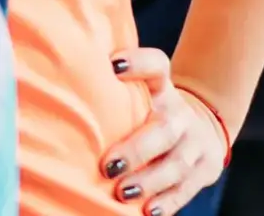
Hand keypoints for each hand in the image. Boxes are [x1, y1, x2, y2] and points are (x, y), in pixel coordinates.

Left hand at [99, 48, 227, 215]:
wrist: (202, 128)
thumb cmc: (151, 111)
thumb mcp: (141, 93)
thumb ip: (111, 89)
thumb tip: (57, 82)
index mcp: (162, 89)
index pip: (157, 66)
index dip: (138, 62)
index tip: (112, 66)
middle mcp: (180, 114)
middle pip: (164, 129)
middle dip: (136, 149)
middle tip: (108, 166)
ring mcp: (196, 143)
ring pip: (176, 164)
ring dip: (149, 181)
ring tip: (122, 193)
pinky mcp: (206, 170)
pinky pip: (187, 189)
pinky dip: (168, 202)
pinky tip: (149, 210)